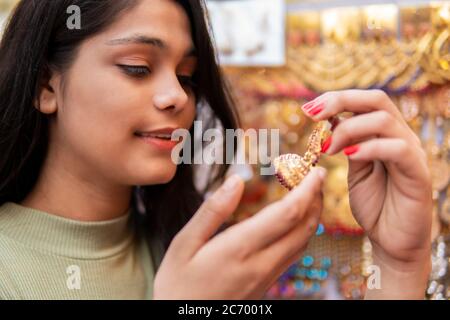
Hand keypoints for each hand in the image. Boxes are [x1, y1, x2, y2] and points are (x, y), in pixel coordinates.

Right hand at [153, 168, 325, 298]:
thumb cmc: (177, 284)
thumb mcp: (184, 244)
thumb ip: (212, 211)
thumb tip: (236, 180)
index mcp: (240, 248)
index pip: (287, 214)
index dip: (307, 190)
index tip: (317, 172)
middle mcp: (261, 264)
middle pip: (303, 228)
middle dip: (316, 200)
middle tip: (317, 178)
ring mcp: (266, 277)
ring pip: (302, 243)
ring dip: (312, 216)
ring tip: (309, 195)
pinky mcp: (265, 285)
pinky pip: (293, 255)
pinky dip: (302, 233)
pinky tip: (293, 223)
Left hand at [301, 90, 432, 298]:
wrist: (393, 240)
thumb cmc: (375, 204)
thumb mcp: (355, 170)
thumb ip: (348, 144)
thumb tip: (332, 119)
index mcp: (386, 133)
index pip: (365, 100)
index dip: (336, 98)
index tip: (308, 108)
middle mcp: (402, 136)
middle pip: (377, 99)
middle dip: (341, 101)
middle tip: (312, 114)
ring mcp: (412, 154)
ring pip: (384, 120)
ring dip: (349, 128)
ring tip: (328, 148)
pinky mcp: (418, 174)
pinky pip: (397, 150)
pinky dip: (369, 148)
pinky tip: (348, 155)